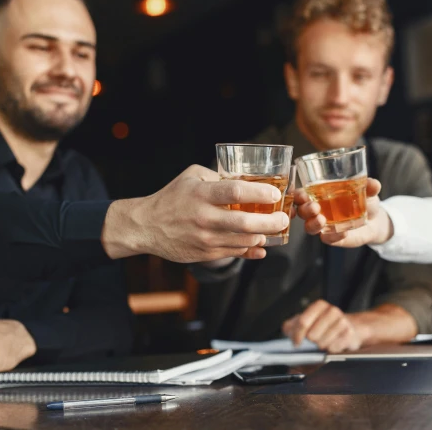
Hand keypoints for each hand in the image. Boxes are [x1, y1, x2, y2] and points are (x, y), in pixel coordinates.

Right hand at [102, 165, 288, 262]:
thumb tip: (246, 179)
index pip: (236, 192)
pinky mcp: (206, 254)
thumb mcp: (192, 177)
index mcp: (202, 194)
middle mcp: (204, 217)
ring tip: (274, 228)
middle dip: (272, 222)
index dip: (260, 193)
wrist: (146, 226)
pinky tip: (261, 244)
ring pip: (244, 241)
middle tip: (284, 218)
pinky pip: (235, 253)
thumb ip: (218, 177)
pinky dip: (252, 249)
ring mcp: (206, 239)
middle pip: (246, 222)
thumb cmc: (172, 198)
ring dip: (264, 236)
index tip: (275, 193)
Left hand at [282, 300, 364, 352]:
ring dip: (320, 346)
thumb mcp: (306, 321)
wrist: (349, 326)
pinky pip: (333, 348)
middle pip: (311, 335)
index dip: (297, 336)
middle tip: (314, 340)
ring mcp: (342, 321)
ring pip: (322, 343)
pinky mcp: (349, 334)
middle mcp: (332, 311)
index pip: (302, 322)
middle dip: (310, 342)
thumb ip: (292, 325)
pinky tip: (332, 344)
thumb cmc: (324, 325)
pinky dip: (330, 350)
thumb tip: (288, 332)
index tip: (296, 343)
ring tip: (323, 341)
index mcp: (319, 306)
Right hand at [295, 178, 391, 247]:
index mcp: (320, 195)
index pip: (301, 195)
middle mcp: (319, 211)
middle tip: (314, 207)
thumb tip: (373, 184)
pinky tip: (342, 233)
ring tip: (321, 220)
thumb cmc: (365, 200)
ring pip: (310, 228)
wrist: (377, 220)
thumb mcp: (368, 191)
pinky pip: (328, 239)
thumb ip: (370, 186)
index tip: (301, 194)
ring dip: (313, 224)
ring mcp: (325, 226)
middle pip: (302, 212)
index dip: (297, 195)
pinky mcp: (334, 238)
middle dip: (304, 210)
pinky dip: (333, 236)